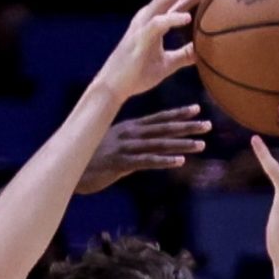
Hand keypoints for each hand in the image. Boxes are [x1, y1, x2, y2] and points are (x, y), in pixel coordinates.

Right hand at [76, 104, 210, 193]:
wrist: (70, 168)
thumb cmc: (90, 161)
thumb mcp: (114, 150)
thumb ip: (133, 150)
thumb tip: (148, 156)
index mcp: (129, 128)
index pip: (158, 119)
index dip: (178, 114)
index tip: (197, 109)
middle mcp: (130, 134)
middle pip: (164, 129)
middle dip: (187, 127)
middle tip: (208, 125)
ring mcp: (126, 147)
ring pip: (159, 144)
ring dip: (182, 144)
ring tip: (201, 145)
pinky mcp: (120, 163)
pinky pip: (146, 162)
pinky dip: (164, 161)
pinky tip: (179, 161)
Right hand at [95, 0, 216, 103]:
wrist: (114, 87)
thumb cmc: (138, 74)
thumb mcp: (167, 64)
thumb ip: (183, 55)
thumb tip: (202, 53)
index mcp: (155, 19)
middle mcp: (148, 16)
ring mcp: (142, 25)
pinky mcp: (139, 38)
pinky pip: (158, 24)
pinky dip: (173, 19)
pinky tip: (188, 19)